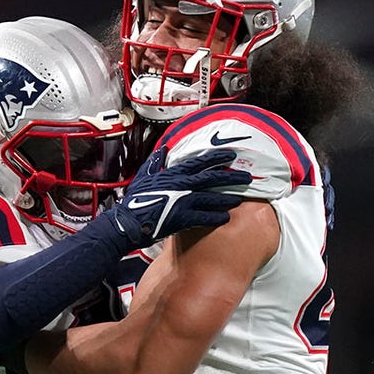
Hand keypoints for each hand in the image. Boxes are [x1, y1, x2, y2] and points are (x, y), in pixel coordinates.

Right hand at [108, 147, 250, 247]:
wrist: (127, 223)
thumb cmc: (134, 201)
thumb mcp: (144, 176)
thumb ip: (156, 162)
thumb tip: (163, 150)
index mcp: (173, 174)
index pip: (200, 162)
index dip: (217, 158)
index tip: (231, 156)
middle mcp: (181, 185)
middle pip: (212, 178)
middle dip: (231, 177)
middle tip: (246, 176)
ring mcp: (182, 201)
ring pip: (211, 198)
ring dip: (227, 198)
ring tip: (240, 198)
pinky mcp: (181, 218)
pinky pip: (204, 217)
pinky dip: (216, 217)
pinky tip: (225, 218)